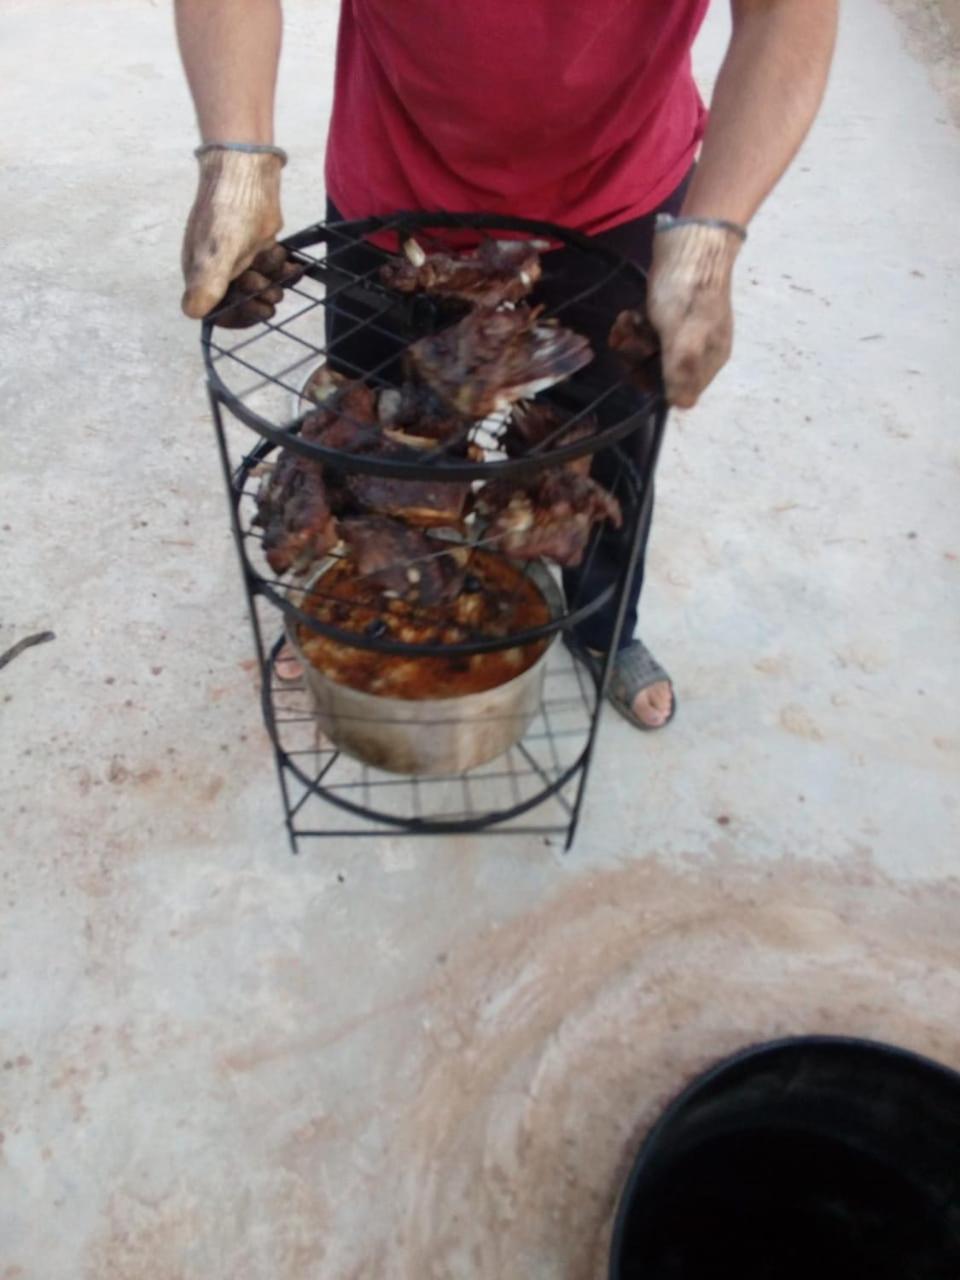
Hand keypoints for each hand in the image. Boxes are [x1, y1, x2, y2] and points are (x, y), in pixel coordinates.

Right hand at [181, 149, 298, 326]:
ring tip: (275, 261)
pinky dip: (283, 271)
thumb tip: (193, 313)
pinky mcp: (255, 249)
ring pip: (259, 287)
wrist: (246, 172)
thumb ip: (209, 283)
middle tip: (270, 287)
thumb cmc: (228, 211)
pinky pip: (271, 272)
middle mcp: (216, 271)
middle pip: (241, 302)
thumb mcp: (219, 251)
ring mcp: (237, 260)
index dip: (238, 316)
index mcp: (200, 275)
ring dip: (273, 281)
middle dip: (259, 296)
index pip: (217, 313)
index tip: (258, 308)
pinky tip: (292, 266)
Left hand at [646, 222, 742, 408]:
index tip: (640, 365)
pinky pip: (646, 332)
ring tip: (629, 321)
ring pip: (648, 352)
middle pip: (659, 373)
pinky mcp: (667, 314)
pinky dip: (634, 324)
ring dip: (631, 339)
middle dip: (638, 357)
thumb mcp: (682, 337)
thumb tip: (682, 406)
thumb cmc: (687, 292)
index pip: (678, 392)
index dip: (653, 383)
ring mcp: (682, 331)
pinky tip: (628, 314)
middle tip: (633, 337)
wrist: (691, 241)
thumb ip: (680, 371)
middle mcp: (698, 350)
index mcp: (709, 361)